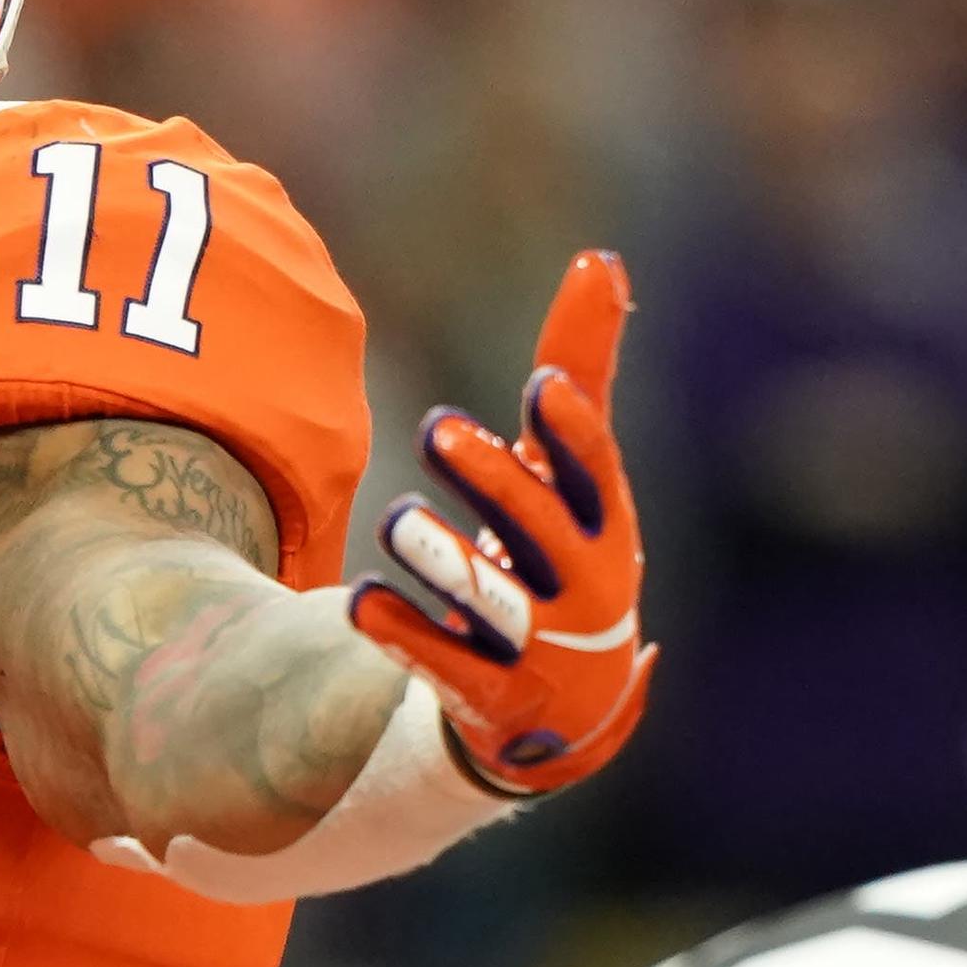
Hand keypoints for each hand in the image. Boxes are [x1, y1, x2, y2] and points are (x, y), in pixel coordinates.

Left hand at [350, 250, 655, 794]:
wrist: (569, 708)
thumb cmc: (566, 553)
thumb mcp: (579, 473)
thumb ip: (583, 369)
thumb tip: (601, 258)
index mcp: (606, 523)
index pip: (598, 473)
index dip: (575, 433)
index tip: (542, 385)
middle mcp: (584, 586)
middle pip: (540, 529)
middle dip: (495, 481)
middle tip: (435, 428)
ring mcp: (539, 647)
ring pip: (490, 600)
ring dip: (443, 557)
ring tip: (399, 517)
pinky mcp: (490, 695)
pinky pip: (442, 664)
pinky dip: (402, 632)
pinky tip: (360, 601)